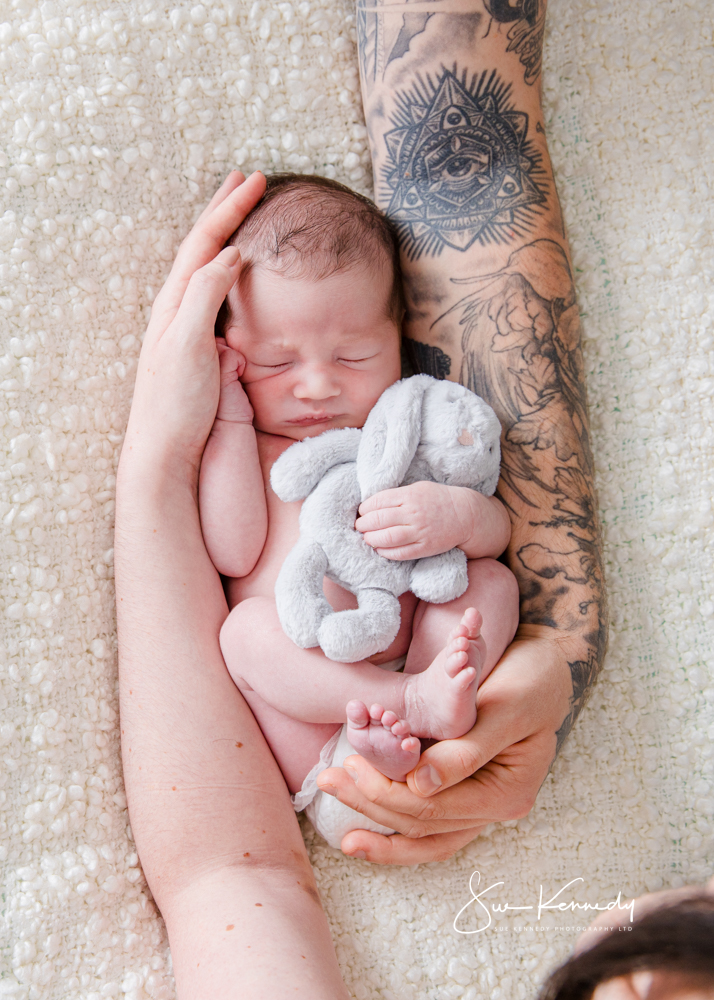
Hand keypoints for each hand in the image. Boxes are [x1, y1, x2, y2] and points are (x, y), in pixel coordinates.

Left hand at [125, 170, 265, 472]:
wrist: (164, 450)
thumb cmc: (177, 402)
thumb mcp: (190, 344)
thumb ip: (206, 295)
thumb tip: (229, 255)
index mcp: (176, 302)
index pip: (206, 242)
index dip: (230, 208)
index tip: (257, 180)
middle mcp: (176, 308)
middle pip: (202, 246)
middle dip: (225, 210)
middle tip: (248, 180)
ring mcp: (184, 327)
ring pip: (206, 266)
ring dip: (225, 234)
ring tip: (242, 213)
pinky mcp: (195, 347)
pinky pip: (212, 292)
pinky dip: (227, 269)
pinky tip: (234, 273)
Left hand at [315, 630, 573, 863]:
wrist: (549, 672)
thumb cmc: (532, 681)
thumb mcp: (505, 707)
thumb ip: (467, 749)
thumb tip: (419, 785)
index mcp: (508, 794)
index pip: (434, 808)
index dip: (387, 793)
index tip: (350, 769)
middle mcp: (495, 810)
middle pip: (423, 823)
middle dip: (370, 803)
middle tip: (328, 779)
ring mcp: (482, 805)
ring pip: (423, 831)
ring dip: (376, 821)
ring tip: (334, 806)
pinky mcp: (468, 792)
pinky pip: (430, 820)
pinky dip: (395, 823)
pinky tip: (360, 825)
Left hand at [356, 482, 507, 560]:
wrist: (465, 515)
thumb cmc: (438, 499)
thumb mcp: (417, 489)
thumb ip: (396, 495)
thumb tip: (371, 505)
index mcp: (409, 495)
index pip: (377, 502)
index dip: (364, 509)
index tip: (361, 512)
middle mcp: (413, 513)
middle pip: (378, 520)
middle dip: (363, 524)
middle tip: (360, 526)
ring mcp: (419, 532)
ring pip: (386, 538)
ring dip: (371, 539)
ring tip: (367, 538)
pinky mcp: (424, 547)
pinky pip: (399, 553)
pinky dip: (385, 552)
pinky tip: (380, 549)